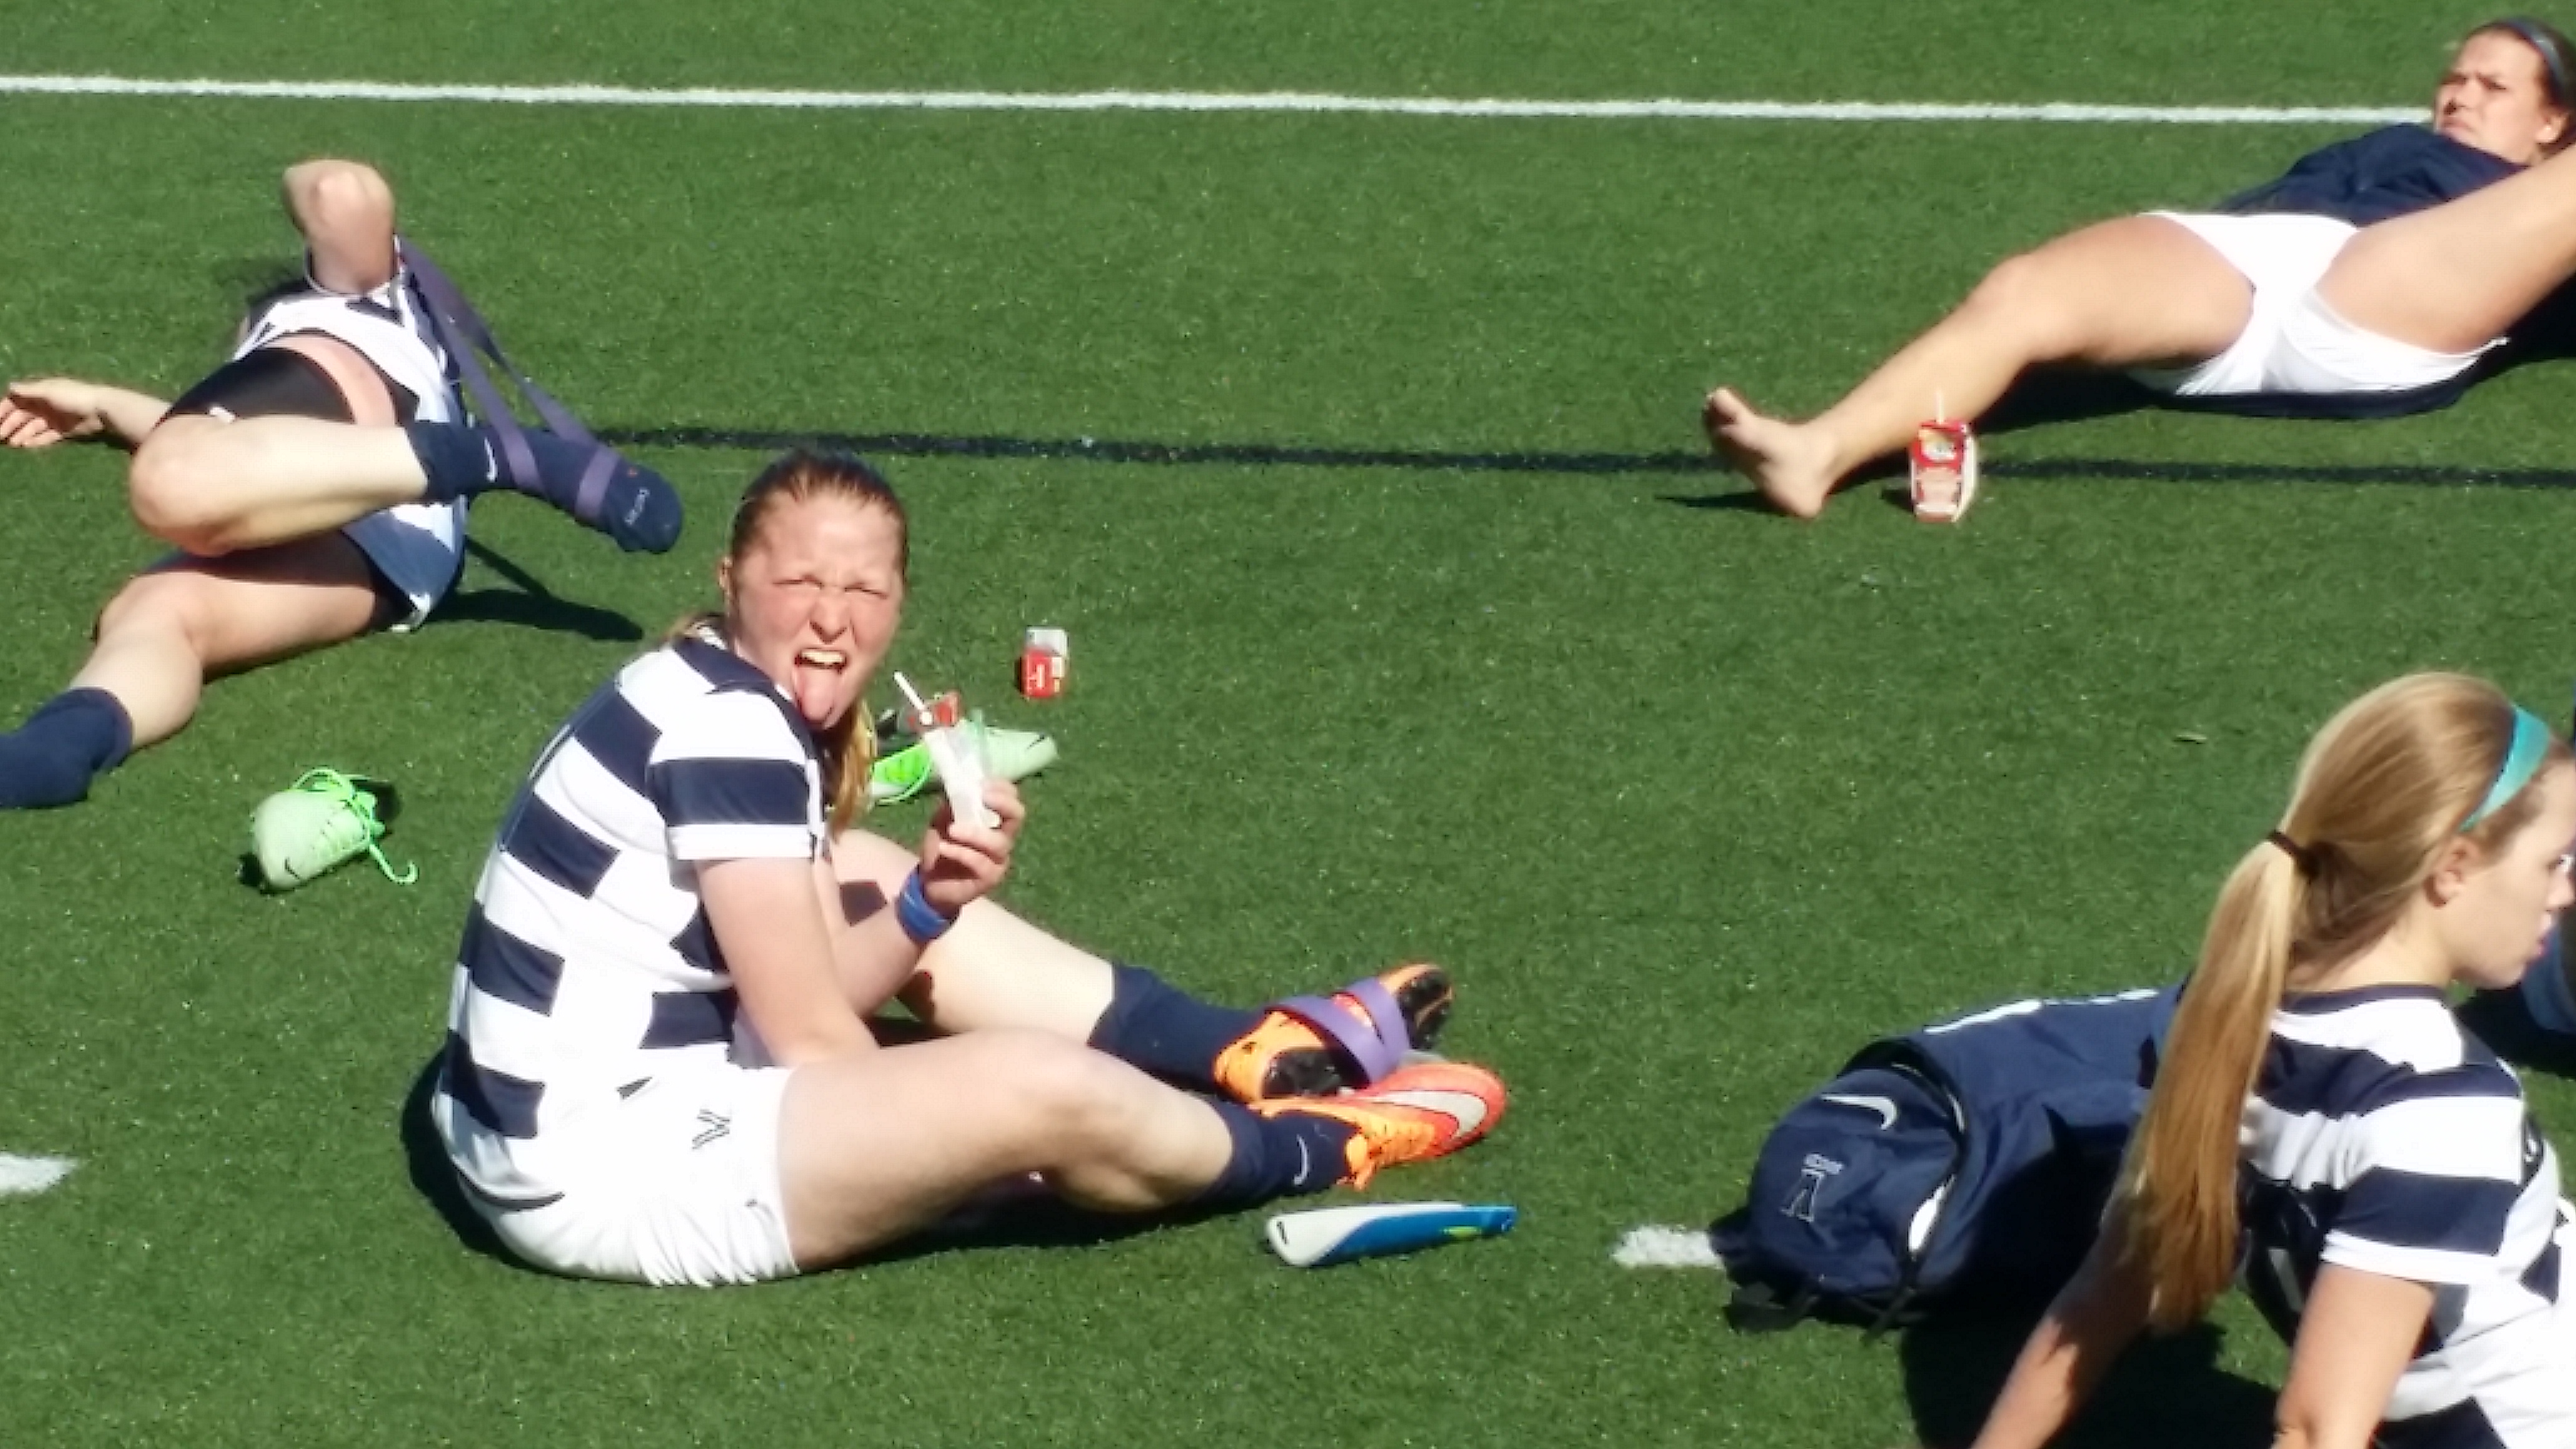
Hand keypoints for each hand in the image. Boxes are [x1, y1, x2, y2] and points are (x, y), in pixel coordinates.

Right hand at [0, 378, 109, 448]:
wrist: (103, 409)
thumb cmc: (74, 396)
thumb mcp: (49, 391)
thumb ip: (29, 390)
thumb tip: (10, 387)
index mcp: (40, 393)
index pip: (16, 401)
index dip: (4, 409)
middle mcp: (45, 405)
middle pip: (23, 416)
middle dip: (10, 425)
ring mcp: (54, 418)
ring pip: (33, 427)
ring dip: (21, 434)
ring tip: (13, 443)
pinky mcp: (64, 431)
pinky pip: (46, 437)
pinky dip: (36, 440)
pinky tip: (25, 445)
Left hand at [917, 779, 1023, 915]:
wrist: (931, 883)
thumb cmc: (942, 847)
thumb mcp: (942, 820)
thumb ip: (952, 805)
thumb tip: (957, 784)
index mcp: (995, 821)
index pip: (1011, 800)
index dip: (1002, 789)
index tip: (981, 783)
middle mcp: (1003, 838)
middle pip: (1017, 816)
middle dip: (1003, 804)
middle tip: (983, 798)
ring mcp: (999, 859)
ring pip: (999, 843)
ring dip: (975, 833)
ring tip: (952, 830)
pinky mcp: (990, 878)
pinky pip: (981, 863)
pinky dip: (961, 853)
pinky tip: (944, 848)